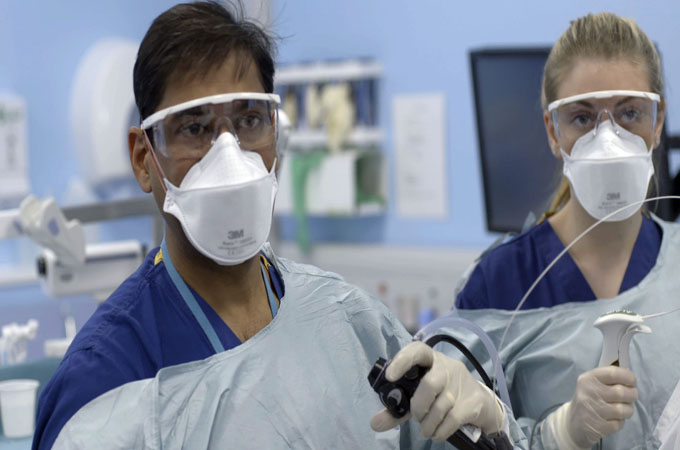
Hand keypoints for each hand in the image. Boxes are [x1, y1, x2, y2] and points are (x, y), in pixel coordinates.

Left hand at [370, 341, 504, 441]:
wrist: (480, 404)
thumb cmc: (443, 395)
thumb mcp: (420, 397)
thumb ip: (398, 408)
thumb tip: (374, 423)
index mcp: (431, 360)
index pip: (417, 350)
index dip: (403, 360)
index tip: (390, 376)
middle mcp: (447, 367)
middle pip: (430, 384)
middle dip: (419, 407)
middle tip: (417, 417)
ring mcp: (461, 383)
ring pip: (440, 405)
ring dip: (428, 424)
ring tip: (426, 430)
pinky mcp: (472, 402)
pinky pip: (452, 419)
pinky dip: (440, 431)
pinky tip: (436, 434)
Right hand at [543, 366, 637, 448]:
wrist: (573, 421)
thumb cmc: (589, 398)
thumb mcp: (592, 383)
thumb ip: (609, 378)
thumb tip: (629, 377)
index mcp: (588, 379)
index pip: (613, 373)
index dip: (628, 376)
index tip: (631, 381)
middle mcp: (589, 393)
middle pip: (621, 392)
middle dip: (632, 394)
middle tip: (631, 396)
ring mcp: (593, 410)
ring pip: (624, 410)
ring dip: (628, 410)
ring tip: (622, 408)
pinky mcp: (597, 427)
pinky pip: (619, 424)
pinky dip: (620, 421)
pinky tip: (613, 418)